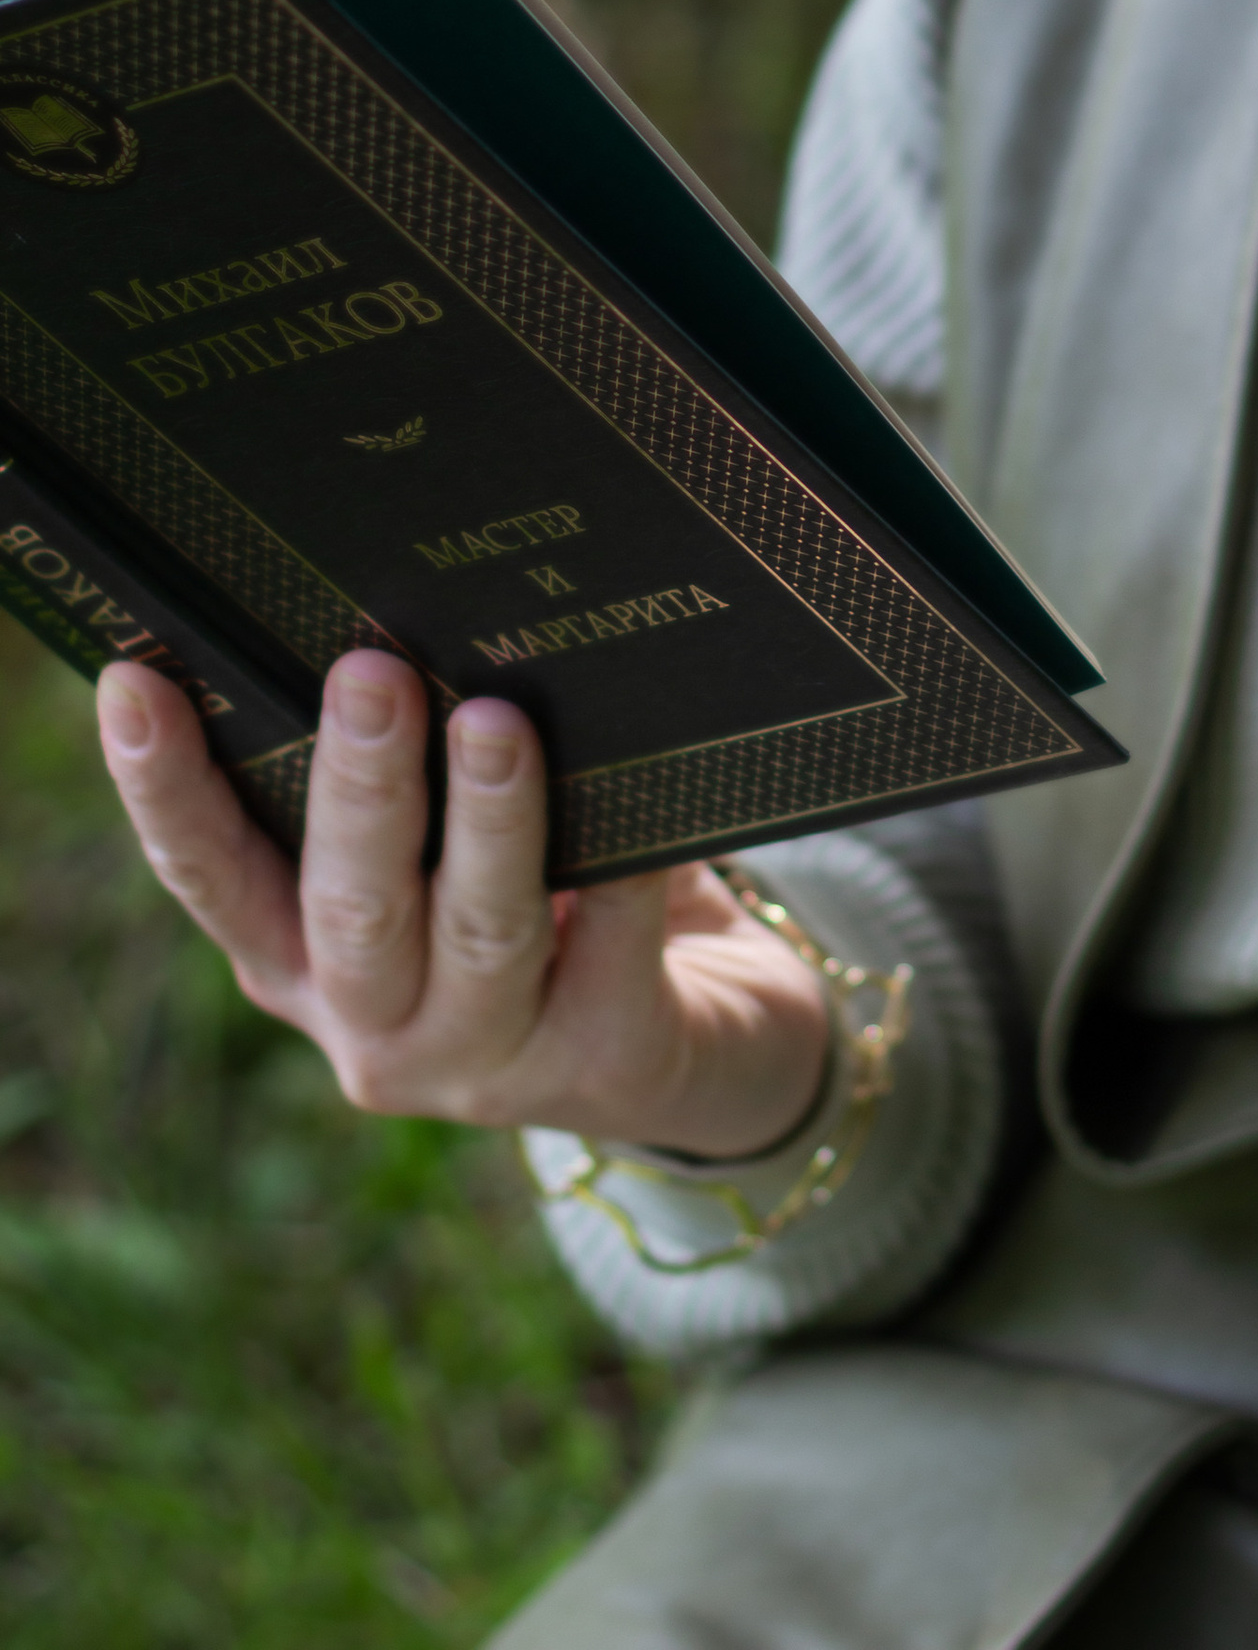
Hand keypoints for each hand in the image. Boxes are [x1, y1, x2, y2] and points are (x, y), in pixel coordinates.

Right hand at [95, 649, 831, 1158]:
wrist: (693, 1045)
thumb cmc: (542, 907)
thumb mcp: (443, 860)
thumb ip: (409, 788)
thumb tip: (406, 622)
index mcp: (303, 965)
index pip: (212, 878)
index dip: (166, 789)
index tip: (136, 680)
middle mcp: (374, 1030)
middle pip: (350, 908)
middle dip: (358, 786)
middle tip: (369, 671)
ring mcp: (487, 1061)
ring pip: (480, 931)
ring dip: (487, 820)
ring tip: (496, 720)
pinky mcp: (605, 1063)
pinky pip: (614, 942)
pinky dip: (624, 865)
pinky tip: (646, 798)